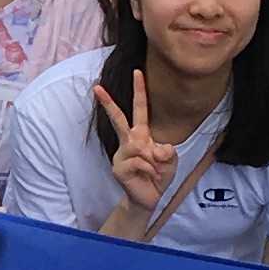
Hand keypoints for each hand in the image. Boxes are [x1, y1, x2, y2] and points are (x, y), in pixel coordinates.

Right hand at [94, 71, 176, 217]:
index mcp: (141, 135)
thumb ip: (168, 152)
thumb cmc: (159, 176)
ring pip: (139, 147)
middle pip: (118, 119)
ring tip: (155, 171)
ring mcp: (121, 155)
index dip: (139, 90)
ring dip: (154, 161)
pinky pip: (139, 162)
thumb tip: (154, 149)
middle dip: (108, 103)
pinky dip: (150, 169)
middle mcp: (129, 142)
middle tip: (97, 87)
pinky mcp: (118, 168)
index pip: (140, 109)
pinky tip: (149, 177)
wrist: (149, 198)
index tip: (137, 71)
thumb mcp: (171, 161)